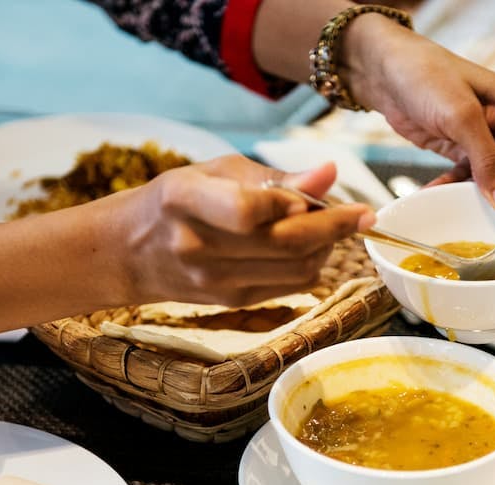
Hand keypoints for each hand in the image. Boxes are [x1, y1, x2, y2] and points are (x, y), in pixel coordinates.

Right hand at [99, 155, 373, 307]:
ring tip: (333, 224)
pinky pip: (291, 285)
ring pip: (297, 269)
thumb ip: (275, 177)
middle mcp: (198, 246)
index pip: (250, 210)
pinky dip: (312, 264)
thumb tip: (329, 173)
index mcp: (185, 200)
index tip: (335, 193)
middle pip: (286, 244)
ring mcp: (215, 281)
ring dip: (327, 247)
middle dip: (336, 228)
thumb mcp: (216, 171)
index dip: (299, 203)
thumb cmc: (176, 199)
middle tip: (363, 213)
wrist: (130, 253)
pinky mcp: (233, 302)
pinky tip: (311, 244)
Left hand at [342, 15, 494, 211]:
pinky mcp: (469, 149)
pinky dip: (452, 191)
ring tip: (459, 218)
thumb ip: (488, 161)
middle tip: (488, 235)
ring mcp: (492, 139)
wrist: (385, 70)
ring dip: (474, 201)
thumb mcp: (460, 118)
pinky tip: (436, 198)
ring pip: (493, 184)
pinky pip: (468, 181)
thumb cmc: (425, 76)